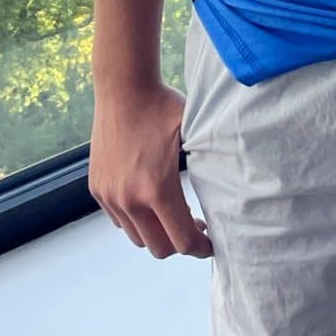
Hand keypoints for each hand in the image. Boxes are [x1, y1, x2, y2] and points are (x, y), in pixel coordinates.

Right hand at [88, 80, 212, 260]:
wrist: (123, 86)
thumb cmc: (162, 107)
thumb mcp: (195, 133)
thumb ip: (212, 164)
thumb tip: (238, 185)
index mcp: (158, 189)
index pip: (183, 242)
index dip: (201, 248)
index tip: (211, 243)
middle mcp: (130, 199)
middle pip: (159, 249)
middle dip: (180, 243)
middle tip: (194, 225)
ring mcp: (110, 195)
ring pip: (137, 237)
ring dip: (157, 233)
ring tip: (172, 212)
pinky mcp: (97, 188)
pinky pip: (119, 220)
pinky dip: (135, 219)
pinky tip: (148, 200)